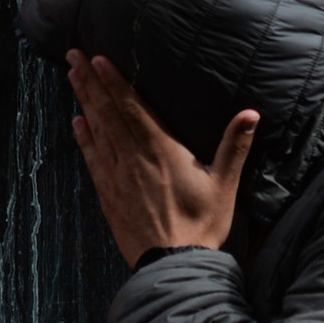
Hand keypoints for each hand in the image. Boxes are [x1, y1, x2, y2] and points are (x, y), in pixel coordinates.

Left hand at [66, 50, 259, 267]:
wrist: (173, 266)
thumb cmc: (201, 225)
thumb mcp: (224, 184)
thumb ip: (235, 146)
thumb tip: (251, 113)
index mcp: (161, 151)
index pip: (133, 108)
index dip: (114, 81)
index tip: (98, 59)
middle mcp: (134, 158)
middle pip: (108, 112)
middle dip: (91, 82)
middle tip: (73, 55)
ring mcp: (117, 177)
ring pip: (97, 131)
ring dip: (84, 102)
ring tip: (72, 77)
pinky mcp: (108, 195)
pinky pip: (92, 160)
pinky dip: (83, 139)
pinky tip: (76, 123)